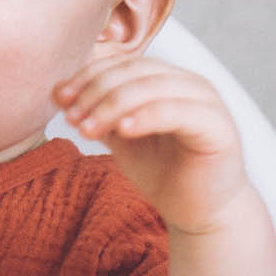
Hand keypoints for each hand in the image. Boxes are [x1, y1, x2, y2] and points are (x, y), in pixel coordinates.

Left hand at [52, 53, 251, 235]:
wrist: (198, 213)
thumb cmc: (163, 172)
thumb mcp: (121, 138)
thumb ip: (97, 112)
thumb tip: (58, 91)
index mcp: (166, 79)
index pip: (121, 63)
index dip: (88, 76)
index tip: (60, 97)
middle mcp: (188, 82)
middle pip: (133, 71)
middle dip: (95, 91)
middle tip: (71, 117)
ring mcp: (206, 101)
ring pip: (151, 87)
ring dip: (112, 106)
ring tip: (86, 129)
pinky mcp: (218, 126)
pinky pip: (177, 111)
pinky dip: (145, 117)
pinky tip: (122, 131)